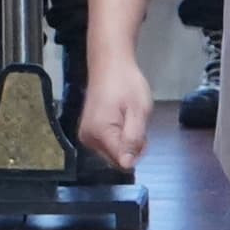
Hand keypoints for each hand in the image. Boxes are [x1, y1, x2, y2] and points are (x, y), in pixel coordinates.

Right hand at [73, 51, 152, 171]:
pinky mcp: (87, 133)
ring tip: (129, 120)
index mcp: (100, 133)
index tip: (142, 135)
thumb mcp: (139, 111)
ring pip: (113, 154)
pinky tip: (122, 122)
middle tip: (137, 124)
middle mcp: (88, 139)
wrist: (109, 65)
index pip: (121, 162)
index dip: (137, 152)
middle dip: (132, 148)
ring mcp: (86, 136)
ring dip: (126, 143)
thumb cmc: (127, 84)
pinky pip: (107, 146)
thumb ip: (133, 139)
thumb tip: (127, 165)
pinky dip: (118, 138)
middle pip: (116, 160)